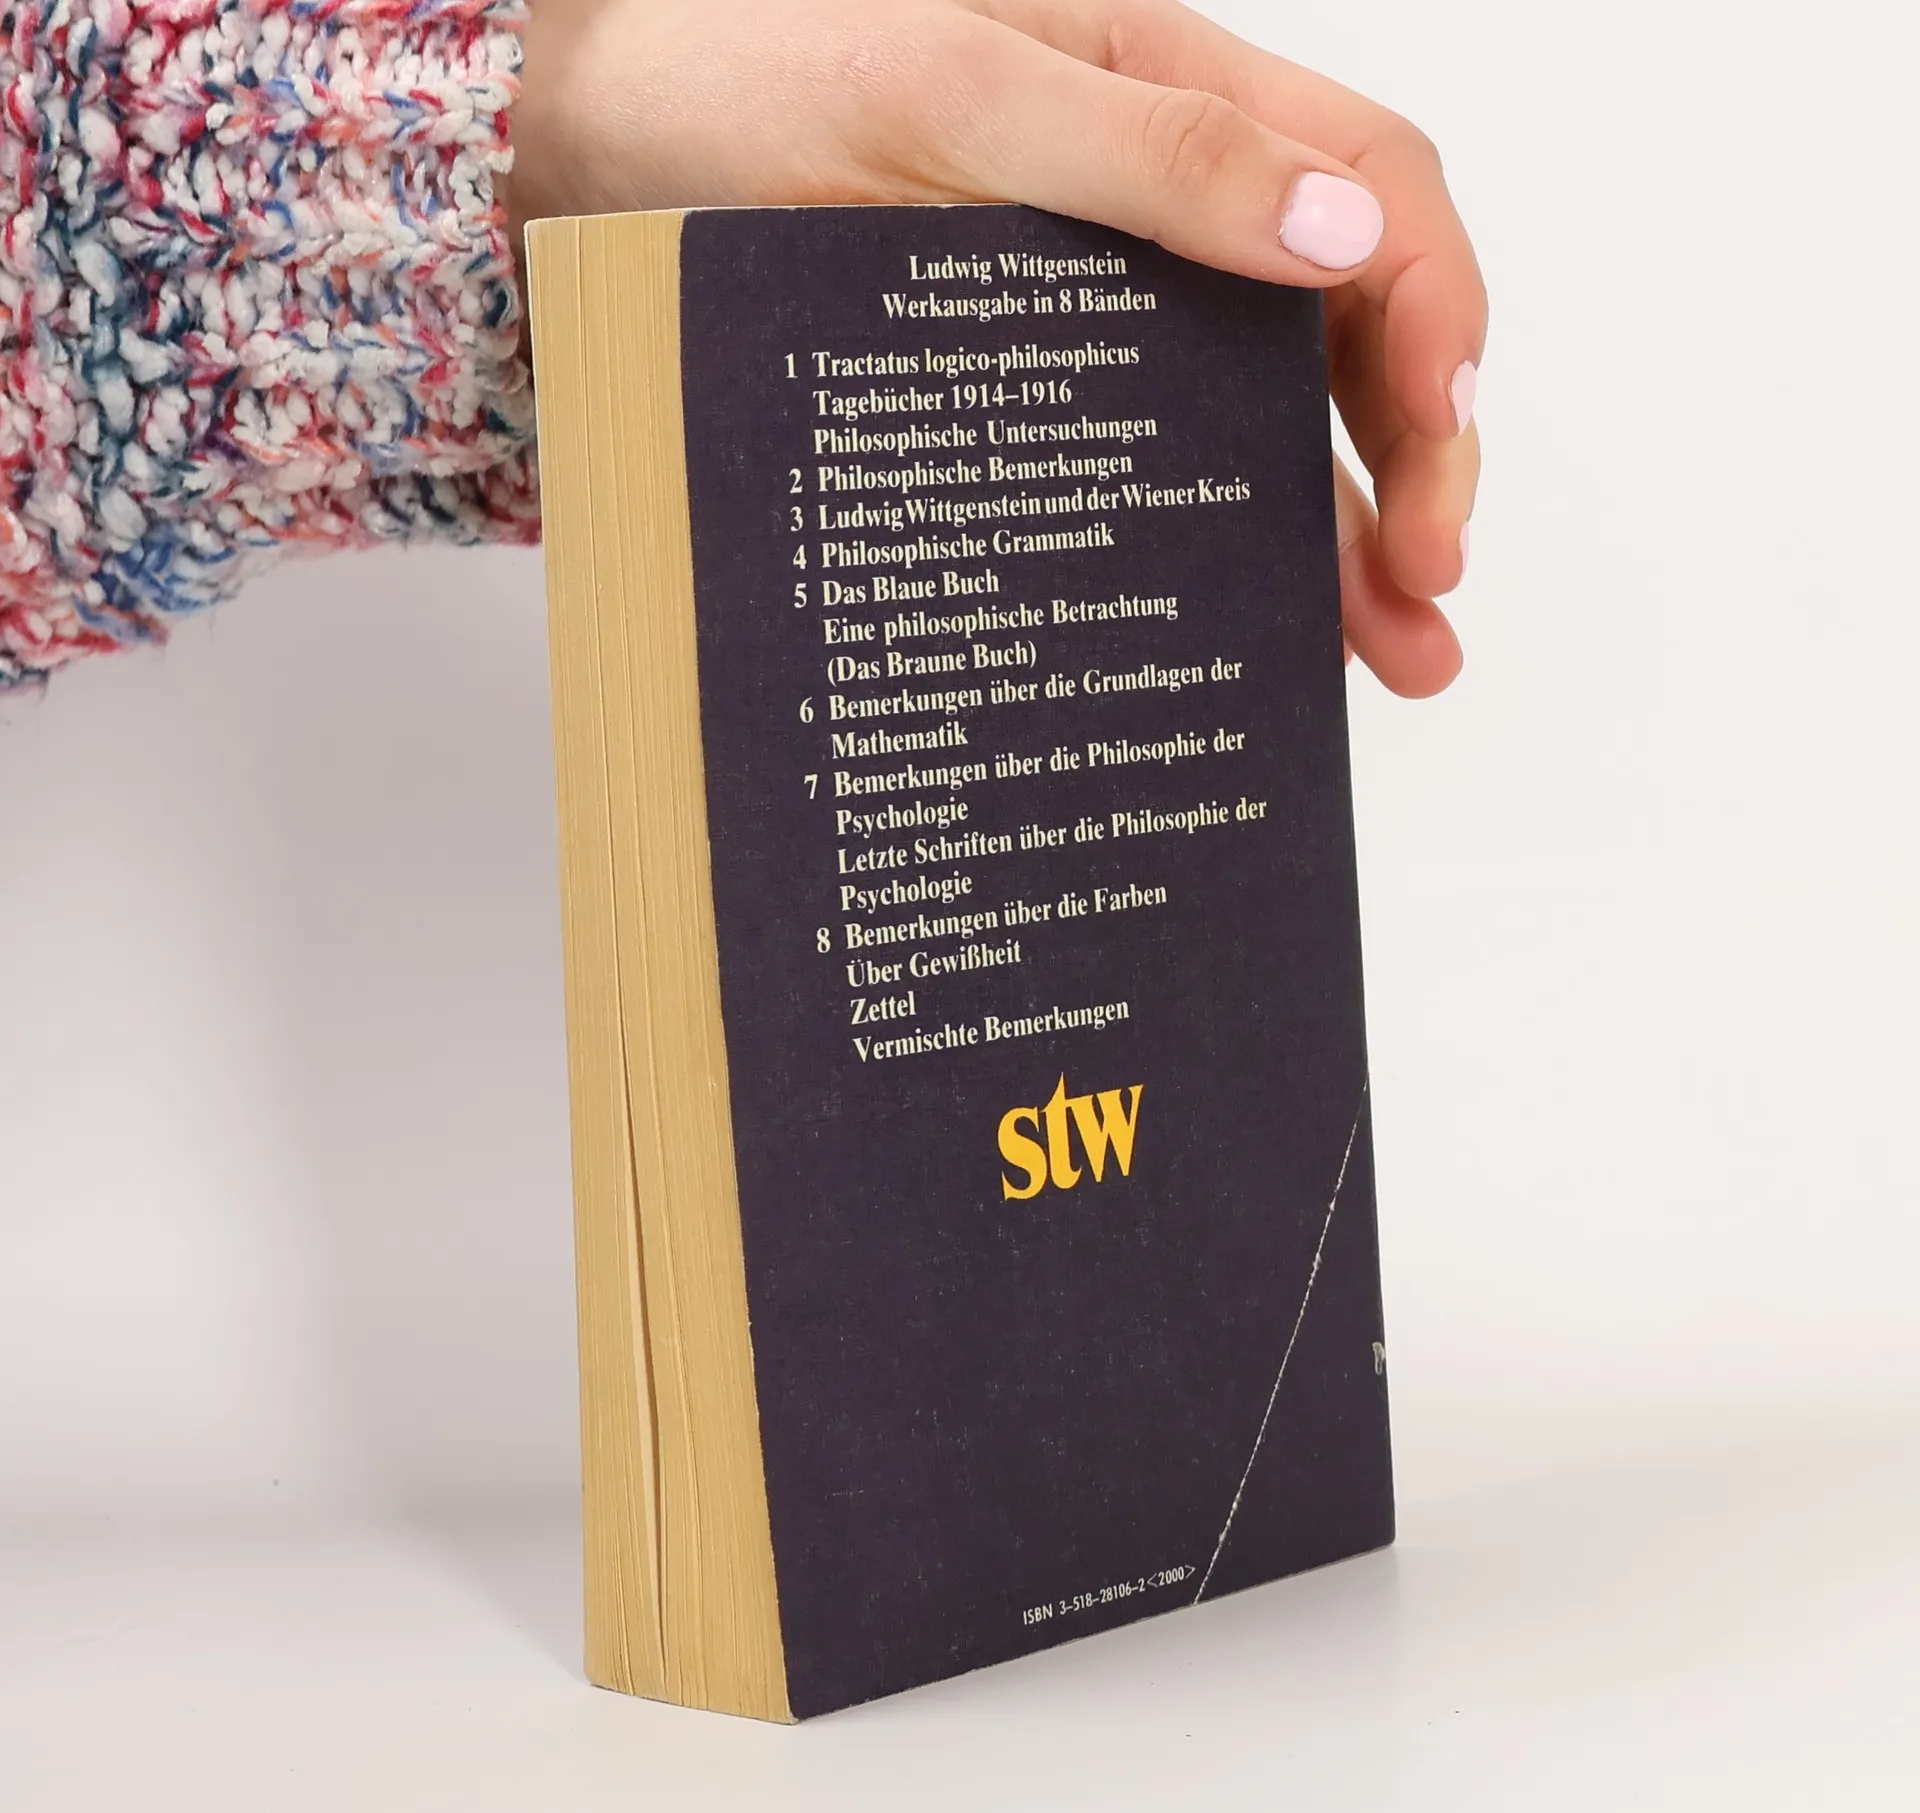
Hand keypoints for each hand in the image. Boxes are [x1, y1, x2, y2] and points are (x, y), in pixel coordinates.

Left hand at [508, 0, 1484, 695]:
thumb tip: (1338, 241)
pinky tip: (1269, 635)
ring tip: (1401, 659)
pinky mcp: (1041, 400)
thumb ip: (1148, 156)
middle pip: (1348, 330)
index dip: (1434, 314)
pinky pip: (1165, 475)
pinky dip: (1229, 555)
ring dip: (1350, 538)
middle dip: (1419, 456)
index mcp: (1177, 100)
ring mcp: (1107, 314)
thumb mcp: (957, 96)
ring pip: (1271, 425)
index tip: (1441, 438)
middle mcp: (1165, 210)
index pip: (1373, 197)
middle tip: (1431, 592)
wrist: (612, 153)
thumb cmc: (759, 81)